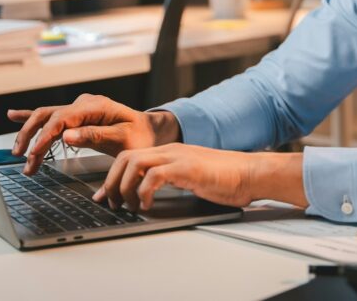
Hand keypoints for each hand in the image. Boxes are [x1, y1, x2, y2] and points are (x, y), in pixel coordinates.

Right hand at [7, 94, 178, 174]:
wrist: (149, 131)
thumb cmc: (139, 137)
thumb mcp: (123, 139)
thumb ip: (95, 136)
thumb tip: (66, 135)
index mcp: (95, 106)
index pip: (61, 119)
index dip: (45, 136)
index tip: (34, 153)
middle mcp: (83, 104)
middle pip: (48, 115)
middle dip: (31, 137)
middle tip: (23, 158)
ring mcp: (79, 108)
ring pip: (45, 117)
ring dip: (30, 134)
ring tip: (19, 153)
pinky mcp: (77, 116)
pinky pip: (51, 115)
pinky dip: (30, 116)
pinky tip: (13, 116)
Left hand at [95, 144, 306, 211]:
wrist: (251, 173)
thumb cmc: (226, 179)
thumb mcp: (191, 179)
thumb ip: (171, 182)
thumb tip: (149, 197)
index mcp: (169, 152)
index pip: (130, 157)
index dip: (112, 176)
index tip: (105, 195)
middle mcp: (170, 151)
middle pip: (125, 157)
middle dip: (112, 182)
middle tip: (111, 202)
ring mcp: (178, 157)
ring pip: (134, 163)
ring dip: (124, 187)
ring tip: (128, 205)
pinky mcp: (187, 167)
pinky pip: (154, 175)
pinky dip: (143, 191)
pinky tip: (146, 205)